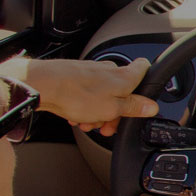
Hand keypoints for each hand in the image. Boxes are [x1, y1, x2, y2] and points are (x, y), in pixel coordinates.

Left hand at [0, 57, 159, 135]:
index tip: (142, 99)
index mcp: (124, 76)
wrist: (44, 85)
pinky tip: (76, 116)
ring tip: (87, 124)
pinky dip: (84, 106)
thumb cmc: (77, 94)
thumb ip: (133, 107)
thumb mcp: (112, 109)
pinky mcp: (76, 75)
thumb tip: (151, 107)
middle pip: (122, 90)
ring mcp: (92, 72)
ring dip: (98, 112)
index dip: (147, 83)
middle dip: (116, 110)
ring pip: (103, 94)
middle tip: (107, 126)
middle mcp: (109, 70)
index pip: (144, 69)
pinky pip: (87, 93)